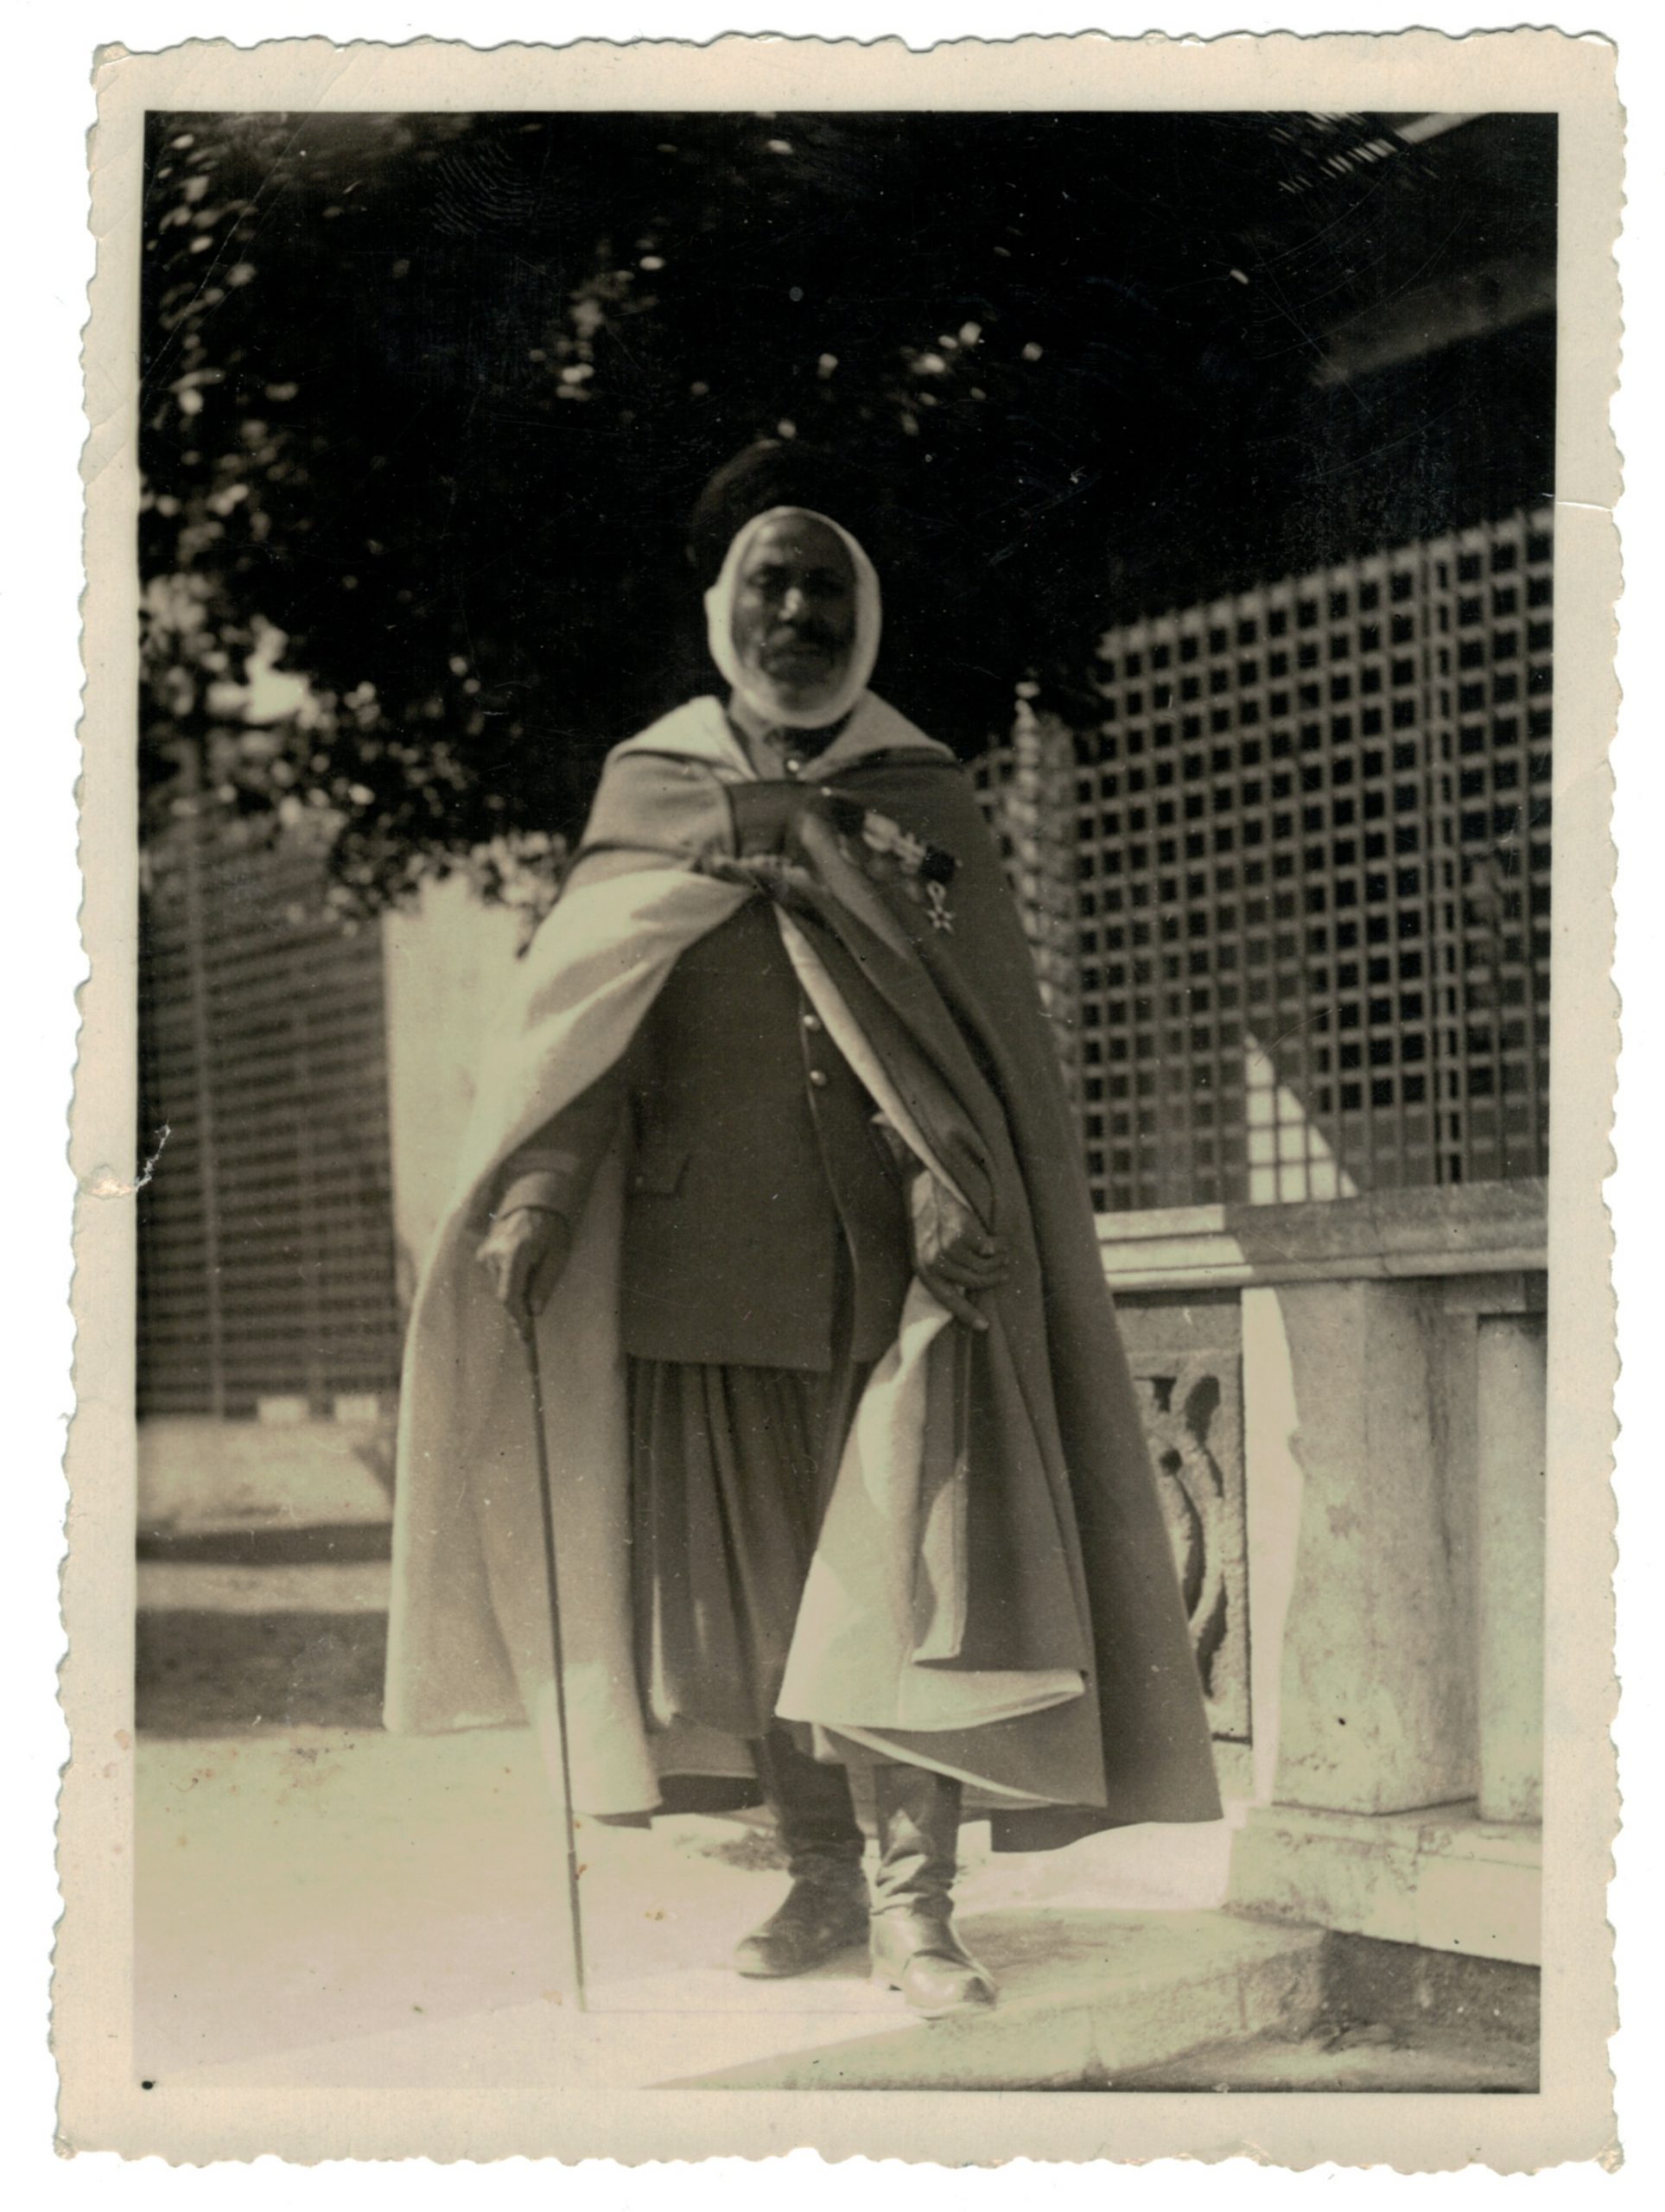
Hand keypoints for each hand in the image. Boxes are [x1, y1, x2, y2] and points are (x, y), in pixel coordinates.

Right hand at [475, 1208, 573, 1320]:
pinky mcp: (484, 1254)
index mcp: (514, 1252)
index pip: (509, 1295)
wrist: (535, 1204)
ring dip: (516, 1292)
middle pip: (504, 1294)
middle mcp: (494, 1253)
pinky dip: (510, 1282)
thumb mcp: (558, 1256)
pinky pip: (497, 1278)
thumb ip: (545, 1284)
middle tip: (533, 1318)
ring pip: (500, 1287)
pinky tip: (524, 1269)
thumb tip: (535, 1311)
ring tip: (534, 1274)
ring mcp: (486, 1253)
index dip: (516, 1318)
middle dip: (519, 1307)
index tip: (524, 1335)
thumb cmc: (552, 1230)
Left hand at [908, 1172, 1009, 1331]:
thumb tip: (969, 1285)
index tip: (984, 1327)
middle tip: (1004, 1270)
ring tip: (1001, 1250)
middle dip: (995, 1277)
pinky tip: (997, 1237)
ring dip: (999, 1259)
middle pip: (976, 1283)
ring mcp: (948, 1248)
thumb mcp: (926, 1241)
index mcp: (923, 1267)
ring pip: (986, 1267)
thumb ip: (942, 1263)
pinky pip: (992, 1250)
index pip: (947, 1300)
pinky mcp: (962, 1234)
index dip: (967, 1315)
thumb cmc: (930, 1208)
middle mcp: (934, 1262)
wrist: (926, 1177)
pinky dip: (999, 1244)